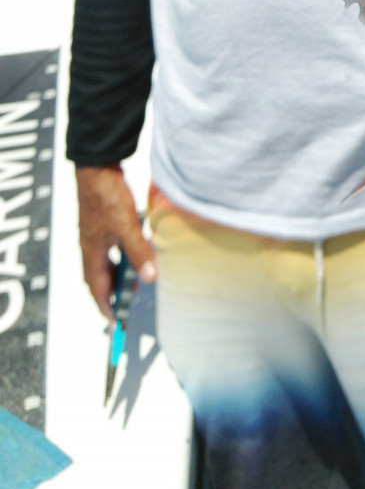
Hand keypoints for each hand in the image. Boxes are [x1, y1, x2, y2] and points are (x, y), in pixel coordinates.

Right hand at [76, 164, 156, 321]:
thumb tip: (149, 278)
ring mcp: (94, 233)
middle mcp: (90, 245)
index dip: (105, 306)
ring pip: (103, 262)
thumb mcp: (127, 227)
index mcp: (92, 251)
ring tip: (133, 280)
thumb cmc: (106, 196)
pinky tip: (132, 251)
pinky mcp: (101, 221)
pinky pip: (109, 247)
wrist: (97, 166)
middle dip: (110, 293)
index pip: (96, 287)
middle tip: (124, 304)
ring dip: (116, 274)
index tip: (114, 322)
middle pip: (98, 277)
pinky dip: (119, 256)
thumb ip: (138, 253)